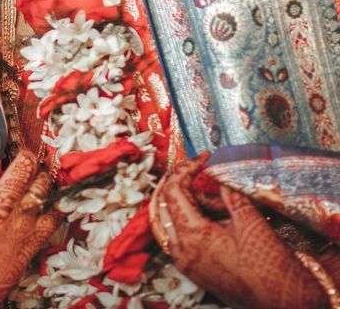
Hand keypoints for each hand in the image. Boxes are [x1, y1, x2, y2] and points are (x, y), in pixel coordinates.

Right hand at [0, 149, 59, 308]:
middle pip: (21, 165)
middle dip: (28, 154)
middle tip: (30, 149)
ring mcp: (19, 222)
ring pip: (40, 186)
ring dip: (44, 174)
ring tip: (45, 167)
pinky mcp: (31, 241)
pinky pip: (52, 217)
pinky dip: (55, 206)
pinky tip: (54, 202)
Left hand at [150, 158, 326, 308]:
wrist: (286, 304)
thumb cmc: (269, 266)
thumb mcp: (250, 221)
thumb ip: (229, 194)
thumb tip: (219, 174)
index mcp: (192, 236)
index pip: (173, 190)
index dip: (186, 168)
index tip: (203, 158)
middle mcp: (181, 250)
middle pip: (166, 204)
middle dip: (181, 183)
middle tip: (199, 171)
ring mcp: (185, 262)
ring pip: (171, 220)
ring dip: (188, 203)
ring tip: (217, 200)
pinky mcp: (194, 270)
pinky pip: (179, 237)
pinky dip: (191, 221)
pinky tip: (215, 216)